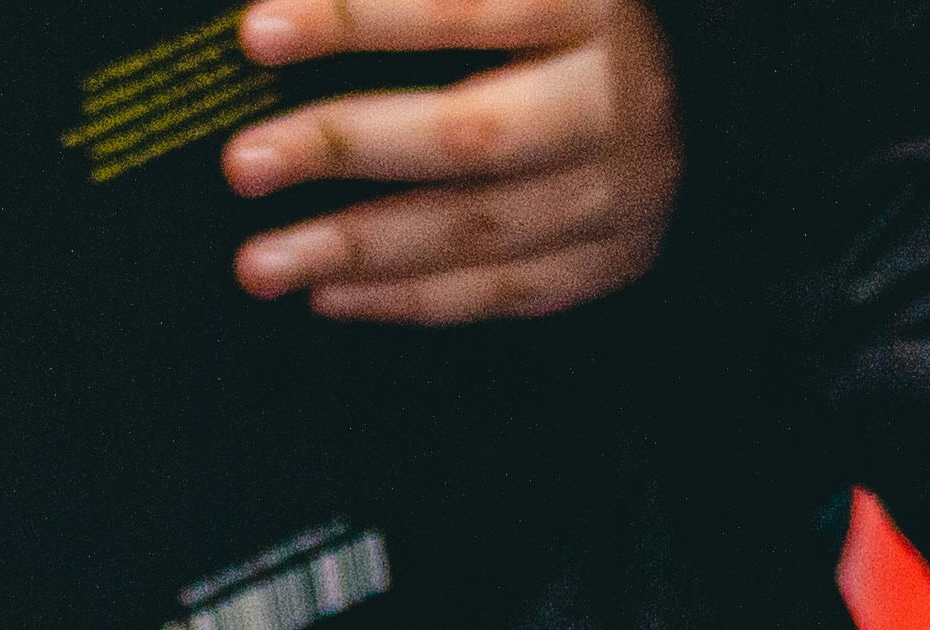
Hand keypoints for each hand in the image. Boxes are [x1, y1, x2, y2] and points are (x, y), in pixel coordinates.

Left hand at [222, 0, 679, 325]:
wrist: (686, 95)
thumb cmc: (553, 28)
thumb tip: (282, 11)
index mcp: (588, 0)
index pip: (464, 5)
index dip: (358, 18)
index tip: (258, 32)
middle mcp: (610, 97)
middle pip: (467, 131)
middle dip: (344, 146)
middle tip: (243, 164)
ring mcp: (616, 188)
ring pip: (473, 228)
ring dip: (353, 247)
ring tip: (258, 262)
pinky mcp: (608, 260)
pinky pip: (494, 293)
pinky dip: (404, 299)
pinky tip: (327, 294)